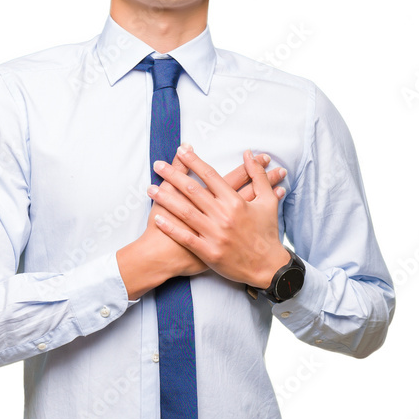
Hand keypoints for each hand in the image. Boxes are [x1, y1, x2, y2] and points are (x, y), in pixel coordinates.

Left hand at [147, 144, 289, 287]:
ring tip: (150, 188)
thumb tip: (249, 154)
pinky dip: (171, 228)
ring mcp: (215, 235)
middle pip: (192, 190)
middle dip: (173, 175)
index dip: (194, 161)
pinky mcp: (209, 252)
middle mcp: (223, 216)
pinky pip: (186, 238)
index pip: (210, 175)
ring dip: (165, 199)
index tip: (181, 151)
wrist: (269, 267)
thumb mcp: (268, 201)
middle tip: (158, 165)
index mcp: (236, 202)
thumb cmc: (267, 232)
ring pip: (185, 212)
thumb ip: (258, 176)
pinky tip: (157, 218)